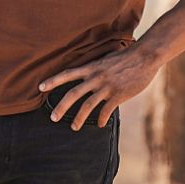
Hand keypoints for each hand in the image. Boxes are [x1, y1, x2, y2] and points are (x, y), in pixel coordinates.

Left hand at [38, 42, 155, 130]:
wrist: (145, 56)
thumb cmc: (127, 56)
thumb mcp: (107, 58)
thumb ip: (97, 69)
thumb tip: (90, 76)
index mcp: (92, 67)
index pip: (67, 74)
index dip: (53, 80)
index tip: (40, 87)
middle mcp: (96, 77)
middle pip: (73, 93)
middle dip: (61, 106)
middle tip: (53, 117)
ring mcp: (107, 86)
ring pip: (87, 105)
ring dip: (79, 118)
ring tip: (73, 127)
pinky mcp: (118, 95)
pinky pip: (106, 111)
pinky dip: (100, 119)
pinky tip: (99, 124)